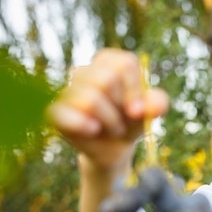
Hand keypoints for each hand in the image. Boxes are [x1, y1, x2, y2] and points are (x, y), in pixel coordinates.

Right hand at [46, 48, 169, 171]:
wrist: (114, 149)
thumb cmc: (131, 122)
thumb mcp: (149, 112)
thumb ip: (156, 104)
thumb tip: (142, 109)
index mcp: (108, 62)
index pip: (124, 63)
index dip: (135, 89)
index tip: (139, 110)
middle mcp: (84, 71)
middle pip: (107, 79)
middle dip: (121, 107)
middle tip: (123, 120)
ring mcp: (67, 91)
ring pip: (91, 99)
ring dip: (110, 122)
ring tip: (112, 129)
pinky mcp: (55, 112)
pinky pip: (66, 114)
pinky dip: (83, 125)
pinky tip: (93, 130)